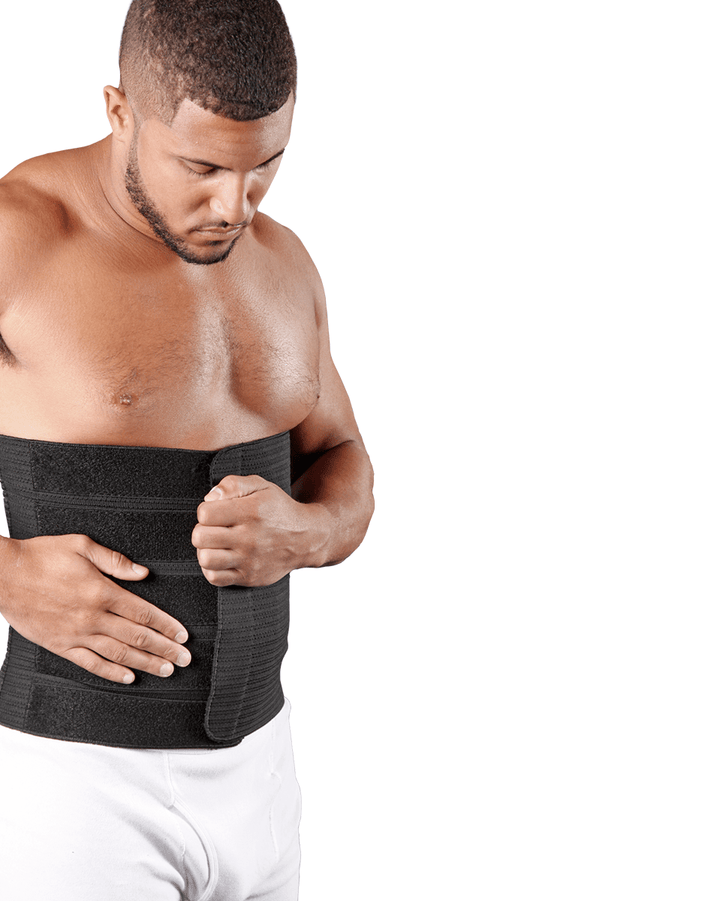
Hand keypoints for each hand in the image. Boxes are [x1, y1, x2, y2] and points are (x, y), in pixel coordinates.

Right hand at [0, 534, 190, 683]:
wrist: (2, 575)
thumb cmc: (42, 555)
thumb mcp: (81, 545)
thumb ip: (115, 561)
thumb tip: (144, 572)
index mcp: (101, 591)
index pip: (143, 613)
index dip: (166, 626)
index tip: (183, 635)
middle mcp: (92, 617)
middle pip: (137, 637)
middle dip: (165, 649)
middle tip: (186, 659)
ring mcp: (76, 634)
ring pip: (118, 654)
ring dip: (146, 663)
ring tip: (167, 670)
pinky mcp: (60, 645)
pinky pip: (90, 664)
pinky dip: (112, 672)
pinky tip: (130, 677)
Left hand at [192, 475, 329, 586]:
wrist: (307, 538)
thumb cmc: (279, 510)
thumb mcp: (261, 486)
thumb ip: (233, 484)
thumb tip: (209, 498)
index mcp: (251, 512)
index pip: (205, 514)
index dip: (205, 510)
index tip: (216, 511)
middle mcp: (249, 538)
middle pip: (200, 537)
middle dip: (202, 529)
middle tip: (214, 528)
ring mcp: (249, 560)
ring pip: (206, 559)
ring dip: (205, 549)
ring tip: (215, 544)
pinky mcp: (249, 577)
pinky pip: (215, 578)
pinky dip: (211, 568)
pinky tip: (221, 557)